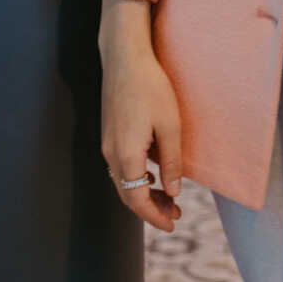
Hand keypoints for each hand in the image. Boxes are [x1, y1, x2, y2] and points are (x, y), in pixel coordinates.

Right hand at [101, 46, 183, 232]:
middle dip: (150, 209)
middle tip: (176, 214)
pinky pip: (120, 166)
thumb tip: (173, 192)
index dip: (154, 216)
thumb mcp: (170, 124)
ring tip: (169, 197)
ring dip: (144, 194)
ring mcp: (107, 142)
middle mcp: (111, 153)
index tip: (173, 224)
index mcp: (126, 154)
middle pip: (127, 194)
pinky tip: (152, 175)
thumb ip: (171, 161)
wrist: (125, 57)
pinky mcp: (109, 132)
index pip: (137, 200)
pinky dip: (136, 179)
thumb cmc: (151, 87)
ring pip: (123, 181)